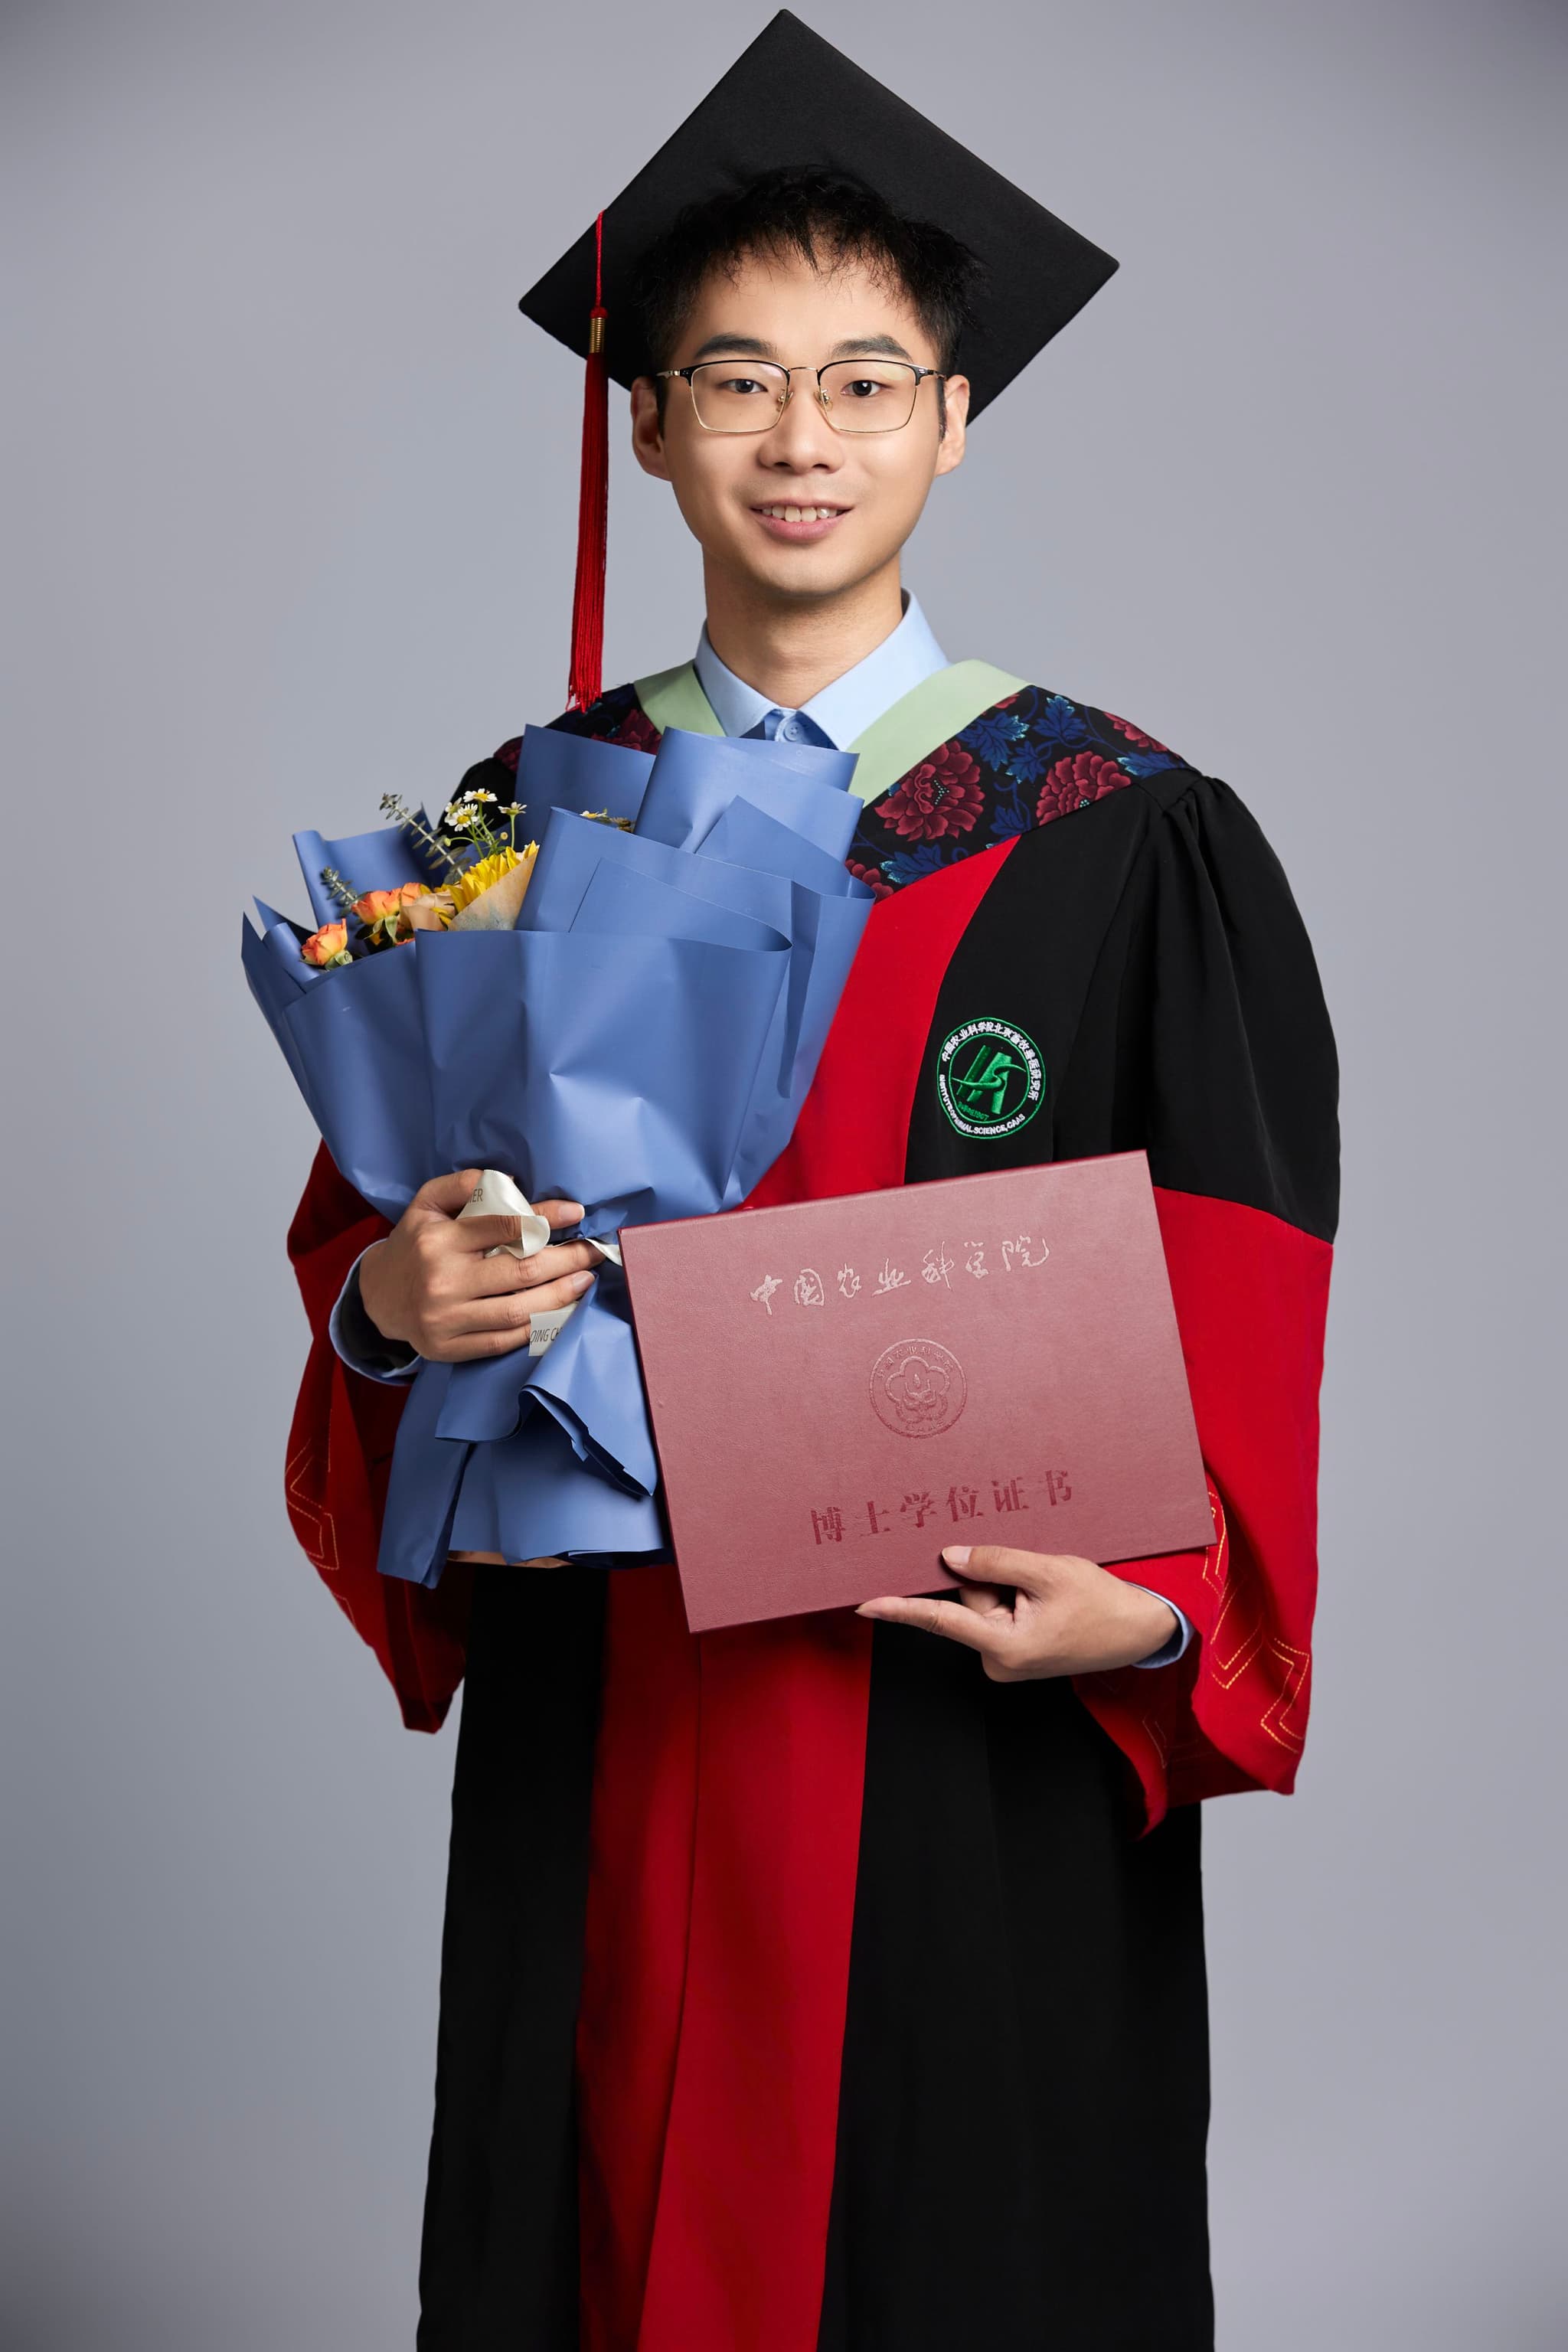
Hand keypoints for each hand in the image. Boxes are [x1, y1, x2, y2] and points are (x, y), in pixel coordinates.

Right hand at [357, 1169, 602, 1362]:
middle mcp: (442, 1282)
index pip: (503, 1226)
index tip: (576, 1213)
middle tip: (594, 1252)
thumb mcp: (426, 1203)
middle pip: (520, 1272)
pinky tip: (560, 1312)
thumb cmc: (414, 1243)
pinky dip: (537, 1327)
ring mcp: (446, 1320)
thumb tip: (510, 1183)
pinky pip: (504, 1341)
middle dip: (566, 1260)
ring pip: (518, 1311)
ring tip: (585, 1281)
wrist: (378, 1297)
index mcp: (438, 1241)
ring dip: (561, 1297)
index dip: (545, 1218)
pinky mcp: (448, 1349)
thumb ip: (462, 1185)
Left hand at [855, 1545, 1179, 1679]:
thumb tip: (950, 1556)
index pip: (942, 1620)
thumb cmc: (1101, 1603)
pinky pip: (999, 1612)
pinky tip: (1045, 1595)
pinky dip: (1015, 1596)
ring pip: (986, 1604)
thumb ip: (995, 1562)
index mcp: (1005, 1646)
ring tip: (1048, 1588)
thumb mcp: (1048, 1572)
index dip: (899, 1608)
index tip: (864, 1603)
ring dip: (1009, 1586)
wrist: (1140, 1630)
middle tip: (1034, 1574)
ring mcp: (1007, 1658)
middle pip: (970, 1602)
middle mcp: (999, 1660)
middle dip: (994, 1579)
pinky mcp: (1016, 1652)